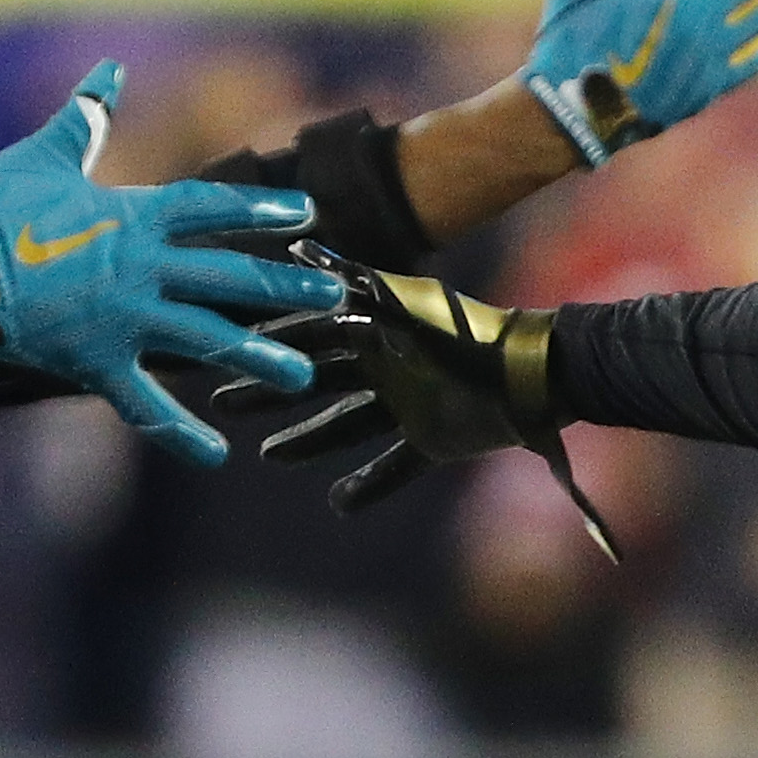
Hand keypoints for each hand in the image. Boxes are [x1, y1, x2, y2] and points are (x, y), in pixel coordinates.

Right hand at [0, 62, 343, 464]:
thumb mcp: (44, 157)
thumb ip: (87, 117)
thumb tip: (110, 68)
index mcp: (131, 216)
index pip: (212, 209)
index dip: (261, 212)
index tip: (308, 216)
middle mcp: (138, 267)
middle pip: (228, 277)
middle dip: (285, 287)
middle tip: (335, 296)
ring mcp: (120, 317)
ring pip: (204, 341)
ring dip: (258, 356)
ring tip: (305, 374)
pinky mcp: (94, 361)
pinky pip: (144, 404)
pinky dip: (179, 432)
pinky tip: (217, 455)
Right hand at [217, 258, 618, 557]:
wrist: (535, 375)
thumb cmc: (470, 334)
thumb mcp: (407, 305)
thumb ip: (356, 284)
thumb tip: (300, 254)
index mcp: (377, 330)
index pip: (308, 338)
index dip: (266, 345)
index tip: (222, 354)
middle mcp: (387, 366)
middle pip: (318, 381)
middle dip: (274, 391)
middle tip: (225, 405)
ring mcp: (410, 405)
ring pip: (347, 426)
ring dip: (309, 442)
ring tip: (269, 456)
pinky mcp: (436, 441)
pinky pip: (395, 468)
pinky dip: (370, 486)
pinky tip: (338, 502)